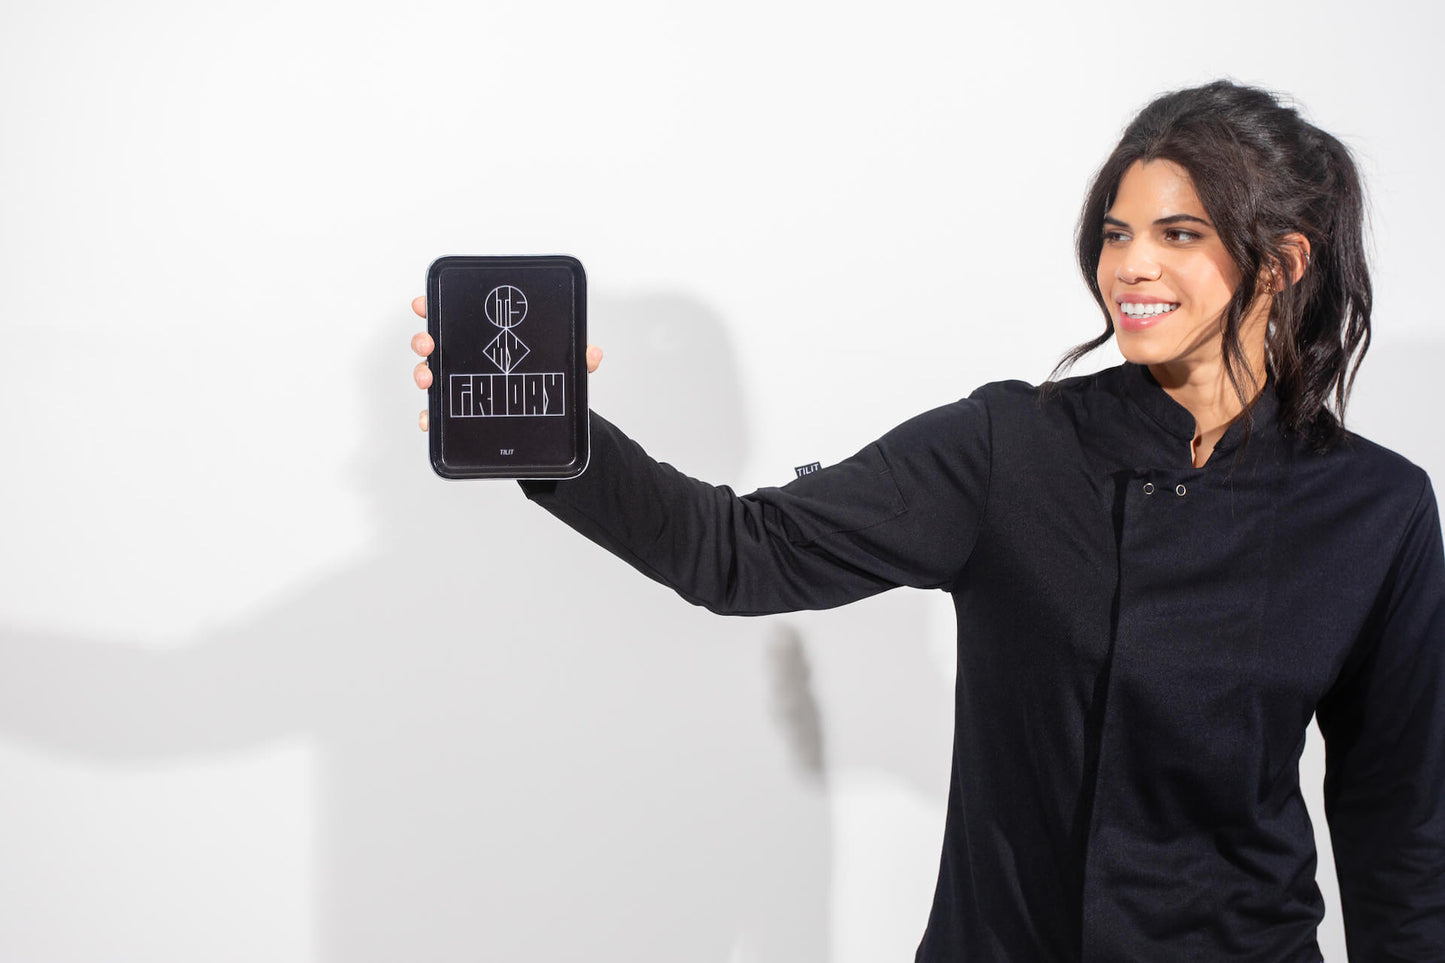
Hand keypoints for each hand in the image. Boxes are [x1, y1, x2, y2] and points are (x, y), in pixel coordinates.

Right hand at [410, 296, 601, 430]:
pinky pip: (437, 416)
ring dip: (422, 375)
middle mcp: (464, 360)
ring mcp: (457, 387)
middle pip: (434, 345)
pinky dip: (429, 417)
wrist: (543, 419)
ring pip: (430, 376)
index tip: (423, 303)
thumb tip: (593, 353)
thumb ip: (577, 359)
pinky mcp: (457, 415)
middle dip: (424, 340)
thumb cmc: (543, 382)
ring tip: (428, 380)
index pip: (453, 317)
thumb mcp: (563, 368)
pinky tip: (429, 419)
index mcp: (484, 341)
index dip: (433, 306)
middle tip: (429, 344)